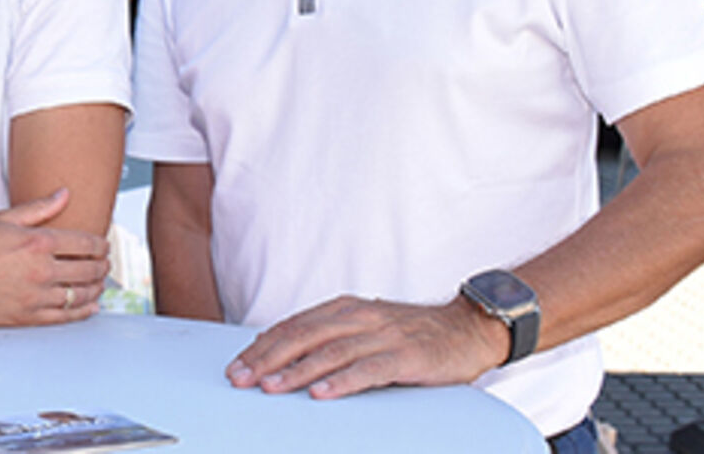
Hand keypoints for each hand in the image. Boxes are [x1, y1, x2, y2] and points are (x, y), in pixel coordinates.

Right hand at [0, 188, 109, 326]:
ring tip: (100, 283)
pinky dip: (83, 311)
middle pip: (88, 269)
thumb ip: (39, 208)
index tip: (103, 245)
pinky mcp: (29, 317)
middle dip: (102, 265)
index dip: (100, 244)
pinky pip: (66, 316)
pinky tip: (90, 307)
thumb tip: (64, 194)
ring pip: (81, 294)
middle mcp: (41, 270)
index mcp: (38, 242)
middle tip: (105, 263)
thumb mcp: (3, 219)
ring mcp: (37, 296)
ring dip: (96, 288)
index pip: (85, 243)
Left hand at [224, 295, 507, 399]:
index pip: (293, 327)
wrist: (468, 329)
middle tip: (240, 379)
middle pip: (304, 337)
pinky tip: (321, 393)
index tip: (236, 367)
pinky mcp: (407, 356)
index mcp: (344, 309)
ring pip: (331, 352)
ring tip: (270, 387)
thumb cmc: (411, 335)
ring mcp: (384, 335)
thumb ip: (329, 338)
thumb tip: (281, 356)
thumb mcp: (365, 328)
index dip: (262, 347)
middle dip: (267, 359)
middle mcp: (360, 317)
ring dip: (296, 371)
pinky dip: (342, 382)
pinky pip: (369, 370)